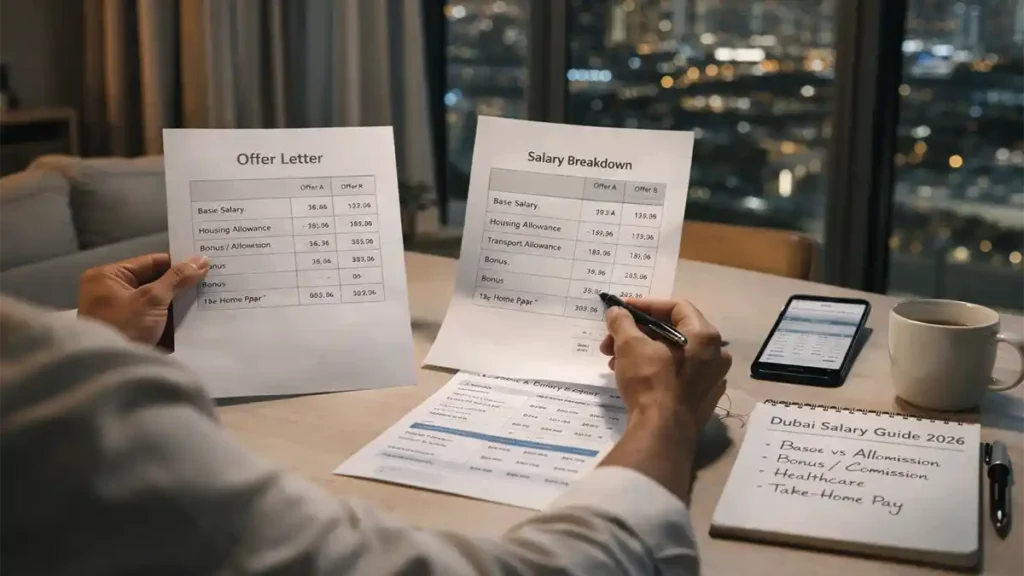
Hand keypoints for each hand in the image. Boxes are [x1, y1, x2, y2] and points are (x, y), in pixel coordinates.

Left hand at [78, 254, 208, 344]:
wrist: (109, 372)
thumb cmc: (124, 326)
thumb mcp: (152, 299)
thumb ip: (177, 278)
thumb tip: (202, 259)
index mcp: (108, 276)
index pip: (150, 262)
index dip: (179, 262)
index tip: (206, 263)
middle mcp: (112, 291)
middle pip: (155, 281)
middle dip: (182, 284)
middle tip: (213, 279)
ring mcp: (122, 313)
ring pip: (158, 301)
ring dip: (180, 302)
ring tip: (211, 296)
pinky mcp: (131, 331)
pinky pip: (156, 318)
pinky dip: (173, 318)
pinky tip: (199, 315)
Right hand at [598, 299, 730, 501]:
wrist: (662, 433)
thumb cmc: (650, 381)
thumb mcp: (630, 345)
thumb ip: (622, 322)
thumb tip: (617, 311)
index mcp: (705, 336)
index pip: (676, 306)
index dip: (646, 304)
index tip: (623, 309)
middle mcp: (716, 355)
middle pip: (672, 331)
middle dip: (638, 333)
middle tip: (612, 340)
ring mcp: (712, 380)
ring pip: (673, 354)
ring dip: (642, 352)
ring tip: (614, 362)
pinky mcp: (703, 400)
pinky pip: (678, 375)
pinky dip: (656, 370)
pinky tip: (632, 377)